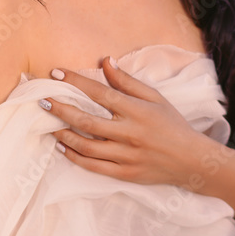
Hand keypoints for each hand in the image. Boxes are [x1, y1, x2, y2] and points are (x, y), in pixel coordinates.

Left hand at [39, 56, 204, 185]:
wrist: (191, 160)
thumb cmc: (173, 124)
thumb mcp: (155, 98)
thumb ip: (128, 81)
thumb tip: (106, 61)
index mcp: (137, 111)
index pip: (100, 94)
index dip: (76, 82)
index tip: (56, 74)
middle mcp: (130, 134)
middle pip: (86, 121)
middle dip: (61, 109)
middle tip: (43, 101)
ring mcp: (126, 156)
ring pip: (86, 146)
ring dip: (63, 134)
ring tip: (48, 124)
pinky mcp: (124, 174)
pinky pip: (93, 166)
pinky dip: (75, 157)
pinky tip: (63, 147)